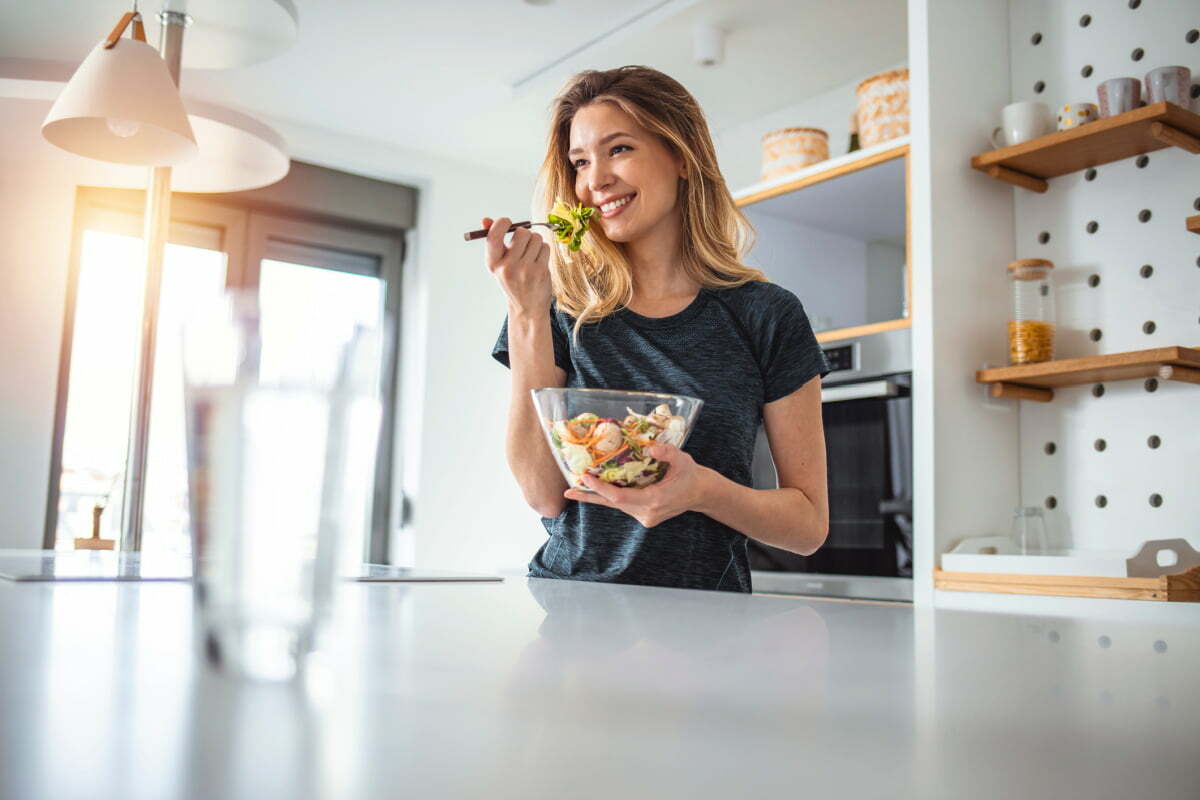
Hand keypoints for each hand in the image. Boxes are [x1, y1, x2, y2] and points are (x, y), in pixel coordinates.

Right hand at [482, 216, 551, 316]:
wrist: (527, 307)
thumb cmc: (512, 280)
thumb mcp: (498, 263)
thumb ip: (493, 241)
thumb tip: (485, 220)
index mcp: (492, 263)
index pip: (493, 235)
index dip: (501, 223)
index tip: (507, 222)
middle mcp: (507, 267)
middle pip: (522, 232)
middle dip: (525, 234)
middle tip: (524, 244)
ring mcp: (524, 270)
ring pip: (536, 238)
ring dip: (536, 242)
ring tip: (532, 254)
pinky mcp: (540, 272)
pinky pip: (545, 247)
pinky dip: (544, 250)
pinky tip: (539, 261)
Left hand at [563, 443, 709, 527]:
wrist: (701, 493)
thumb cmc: (691, 475)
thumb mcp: (683, 459)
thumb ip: (667, 453)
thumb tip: (650, 448)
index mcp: (654, 501)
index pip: (620, 497)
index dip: (601, 488)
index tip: (585, 478)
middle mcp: (647, 513)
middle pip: (612, 504)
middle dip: (590, 496)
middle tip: (568, 492)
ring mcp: (645, 517)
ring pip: (616, 506)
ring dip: (597, 497)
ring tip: (574, 490)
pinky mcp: (644, 515)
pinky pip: (622, 505)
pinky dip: (608, 497)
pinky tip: (594, 489)